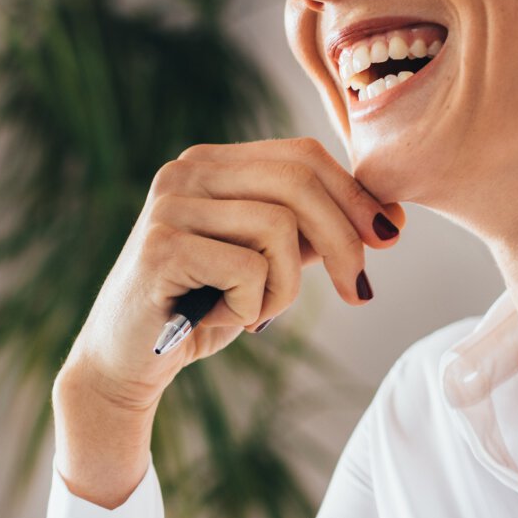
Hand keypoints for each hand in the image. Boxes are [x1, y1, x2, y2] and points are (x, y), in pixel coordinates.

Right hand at [60, 136, 404, 415]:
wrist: (127, 362)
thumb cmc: (200, 309)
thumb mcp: (266, 263)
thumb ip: (309, 234)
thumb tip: (386, 219)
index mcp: (213, 164)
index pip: (303, 155)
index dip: (355, 194)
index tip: (390, 236)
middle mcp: (187, 171)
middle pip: (299, 181)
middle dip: (345, 239)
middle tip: (359, 291)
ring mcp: (170, 205)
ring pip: (279, 228)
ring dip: (286, 286)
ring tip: (256, 311)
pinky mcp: (162, 247)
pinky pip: (249, 269)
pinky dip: (252, 306)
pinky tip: (224, 318)